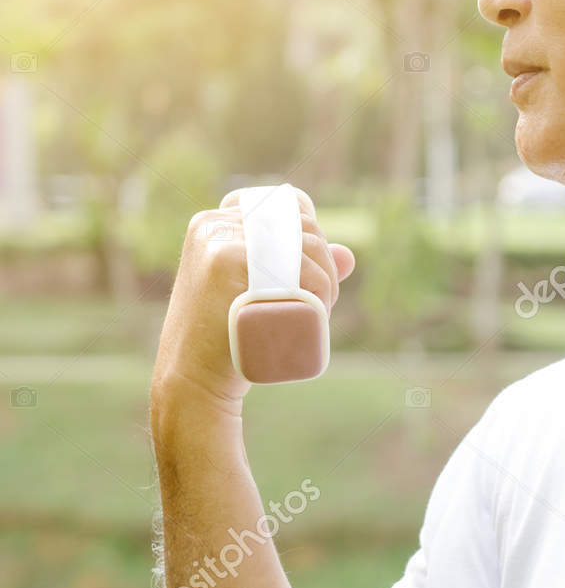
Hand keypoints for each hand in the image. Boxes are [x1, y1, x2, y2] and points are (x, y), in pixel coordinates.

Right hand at [151, 190, 354, 416]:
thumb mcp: (261, 294)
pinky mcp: (225, 262)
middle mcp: (213, 224)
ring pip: (300, 246)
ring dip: (326, 278)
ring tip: (321, 309)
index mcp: (216, 222)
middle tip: (324, 301)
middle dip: (324, 261)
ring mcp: (217, 241)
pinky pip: (294, 268)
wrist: (193, 380)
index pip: (285, 208)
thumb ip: (301, 270)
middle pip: (297, 225)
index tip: (316, 275)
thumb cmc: (229, 340)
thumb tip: (348, 255)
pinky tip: (318, 305)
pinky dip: (317, 285)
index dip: (313, 236)